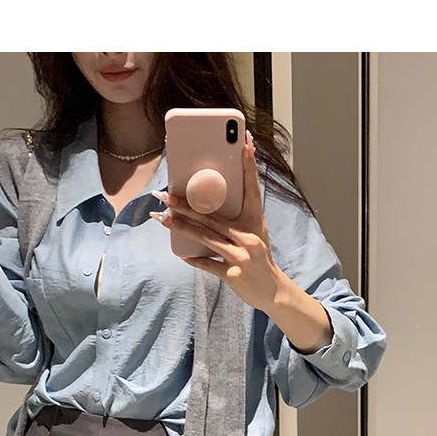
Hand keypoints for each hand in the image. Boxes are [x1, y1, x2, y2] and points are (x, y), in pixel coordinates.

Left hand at [151, 130, 284, 311]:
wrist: (272, 290)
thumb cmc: (260, 257)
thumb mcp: (255, 233)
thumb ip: (237, 220)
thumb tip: (208, 204)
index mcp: (256, 222)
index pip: (252, 189)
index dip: (248, 167)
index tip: (244, 144)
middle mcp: (249, 237)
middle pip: (213, 217)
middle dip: (187, 206)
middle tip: (166, 196)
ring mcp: (241, 256)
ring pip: (206, 238)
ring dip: (182, 228)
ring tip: (164, 219)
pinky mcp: (233, 274)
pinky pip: (209, 265)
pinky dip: (196, 260)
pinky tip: (182, 255)